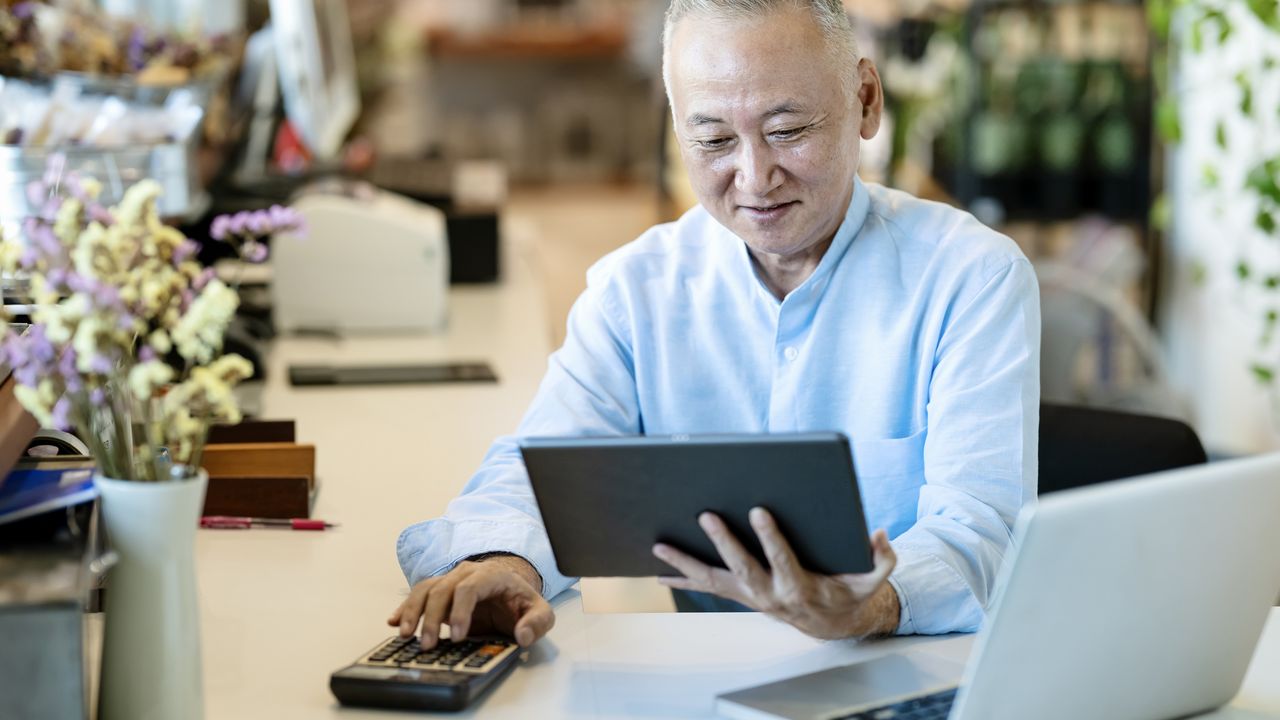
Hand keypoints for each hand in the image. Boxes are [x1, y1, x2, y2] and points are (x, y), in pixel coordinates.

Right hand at [388, 554, 554, 648]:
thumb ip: (537, 622)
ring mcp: (451, 581)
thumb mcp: (541, 612)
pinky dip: (405, 608)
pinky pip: (419, 594)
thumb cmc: (522, 602)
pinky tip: (394, 622)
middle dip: (433, 618)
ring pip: (426, 589)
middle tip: (428, 644)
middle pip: (443, 589)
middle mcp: (468, 573)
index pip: (470, 587)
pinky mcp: (440, 592)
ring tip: (406, 635)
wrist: (511, 592)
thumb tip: (523, 634)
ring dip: (413, 611)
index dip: (461, 611)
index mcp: (492, 575)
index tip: (458, 636)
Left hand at [653, 508, 898, 639]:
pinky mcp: (740, 595)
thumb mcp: (873, 580)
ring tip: (659, 546)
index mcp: (800, 588)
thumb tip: (879, 534)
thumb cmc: (849, 593)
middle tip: (706, 515)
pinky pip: (707, 587)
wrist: (832, 624)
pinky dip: (682, 579)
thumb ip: (882, 558)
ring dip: (685, 564)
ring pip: (713, 581)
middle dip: (723, 541)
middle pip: (742, 568)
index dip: (771, 537)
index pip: (783, 559)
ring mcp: (750, 597)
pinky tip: (658, 571)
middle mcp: (769, 595)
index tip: (760, 510)